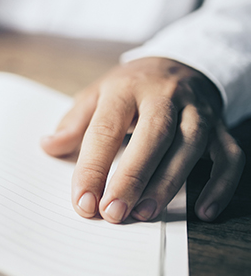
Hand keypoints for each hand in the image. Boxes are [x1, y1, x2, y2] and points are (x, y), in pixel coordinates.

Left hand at [41, 57, 244, 222]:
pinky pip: (228, 156)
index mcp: (125, 89)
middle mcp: (164, 96)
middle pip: (152, 136)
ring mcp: (197, 110)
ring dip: (168, 183)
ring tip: (144, 213)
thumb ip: (73, 123)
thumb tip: (47, 146)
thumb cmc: (129, 89)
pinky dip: (219, 185)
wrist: (179, 62)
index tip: (82, 201)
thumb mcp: (96, 95)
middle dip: (132, 177)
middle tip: (113, 213)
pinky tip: (202, 210)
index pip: (106, 129)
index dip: (92, 167)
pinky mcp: (220, 126)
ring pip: (190, 146)